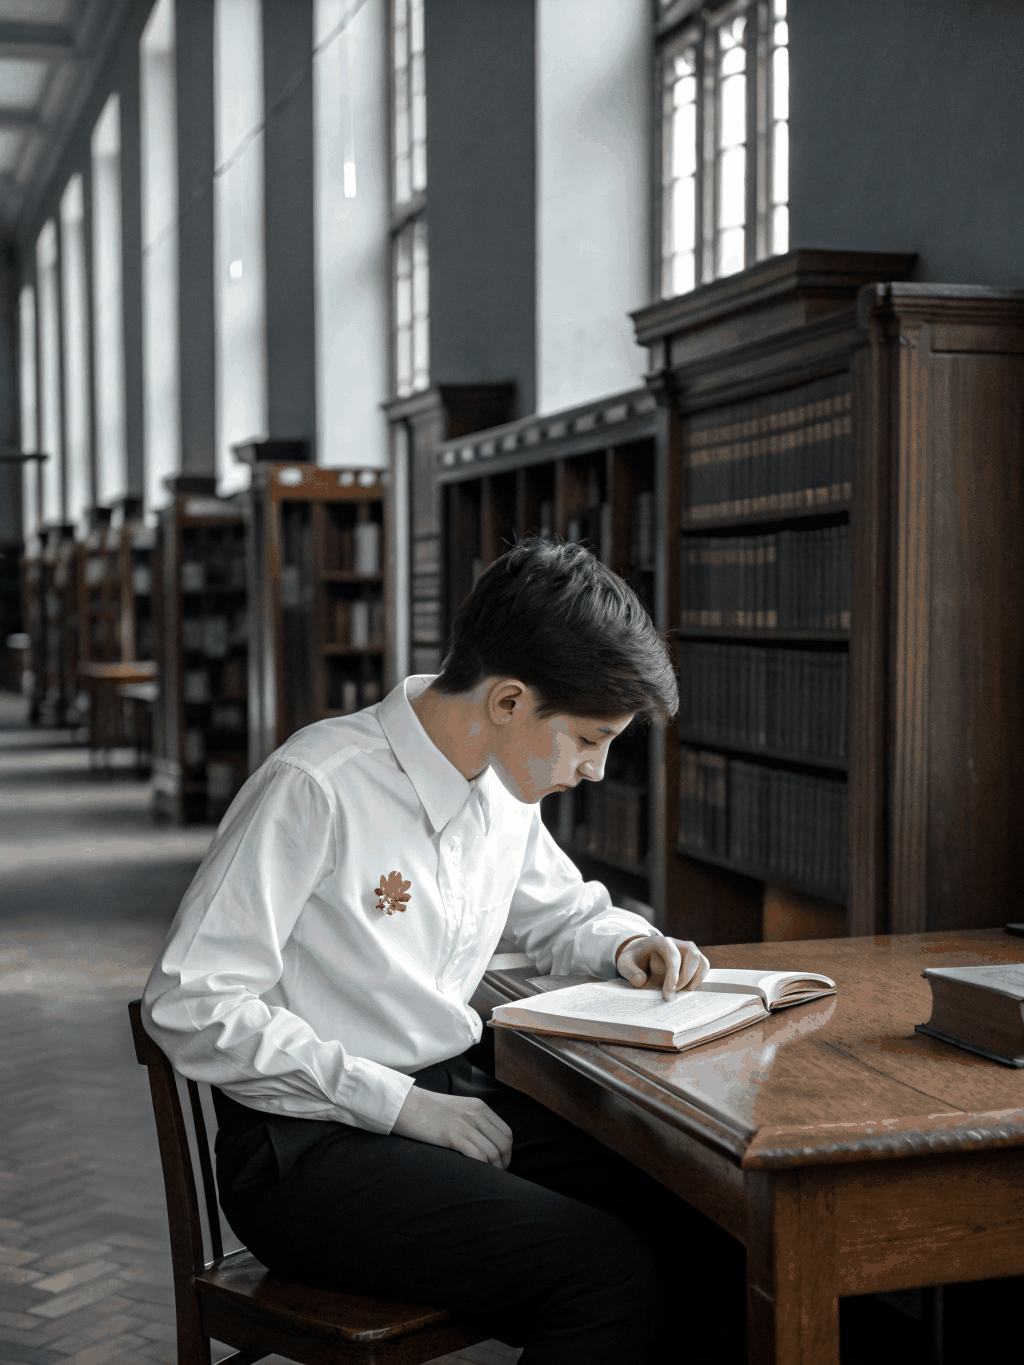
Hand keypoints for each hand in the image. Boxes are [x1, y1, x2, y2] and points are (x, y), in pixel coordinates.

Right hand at [391, 1085, 512, 1167]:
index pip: (506, 1132)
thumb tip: (486, 1141)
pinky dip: (482, 1168)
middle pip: (503, 1143)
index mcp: (480, 1107)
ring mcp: (465, 1124)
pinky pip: (477, 1155)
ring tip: (489, 1178)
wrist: (407, 1105)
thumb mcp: (459, 1108)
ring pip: (493, 1152)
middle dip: (504, 1162)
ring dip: (494, 1169)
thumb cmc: (430, 1110)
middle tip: (498, 1174)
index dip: (508, 1151)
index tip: (502, 1163)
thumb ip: (474, 1119)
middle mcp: (476, 1114)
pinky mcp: (453, 1135)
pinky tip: (478, 1174)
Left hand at [616, 934, 709, 999]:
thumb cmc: (633, 958)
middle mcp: (677, 943)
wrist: (640, 953)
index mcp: (660, 941)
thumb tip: (641, 981)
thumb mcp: (624, 963)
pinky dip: (698, 981)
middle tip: (673, 994)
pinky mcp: (692, 959)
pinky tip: (684, 990)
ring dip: (695, 980)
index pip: (673, 956)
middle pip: (693, 956)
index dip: (673, 975)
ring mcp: (687, 950)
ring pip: (702, 962)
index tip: (668, 993)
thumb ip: (629, 971)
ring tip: (681, 993)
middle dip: (685, 978)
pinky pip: (703, 968)